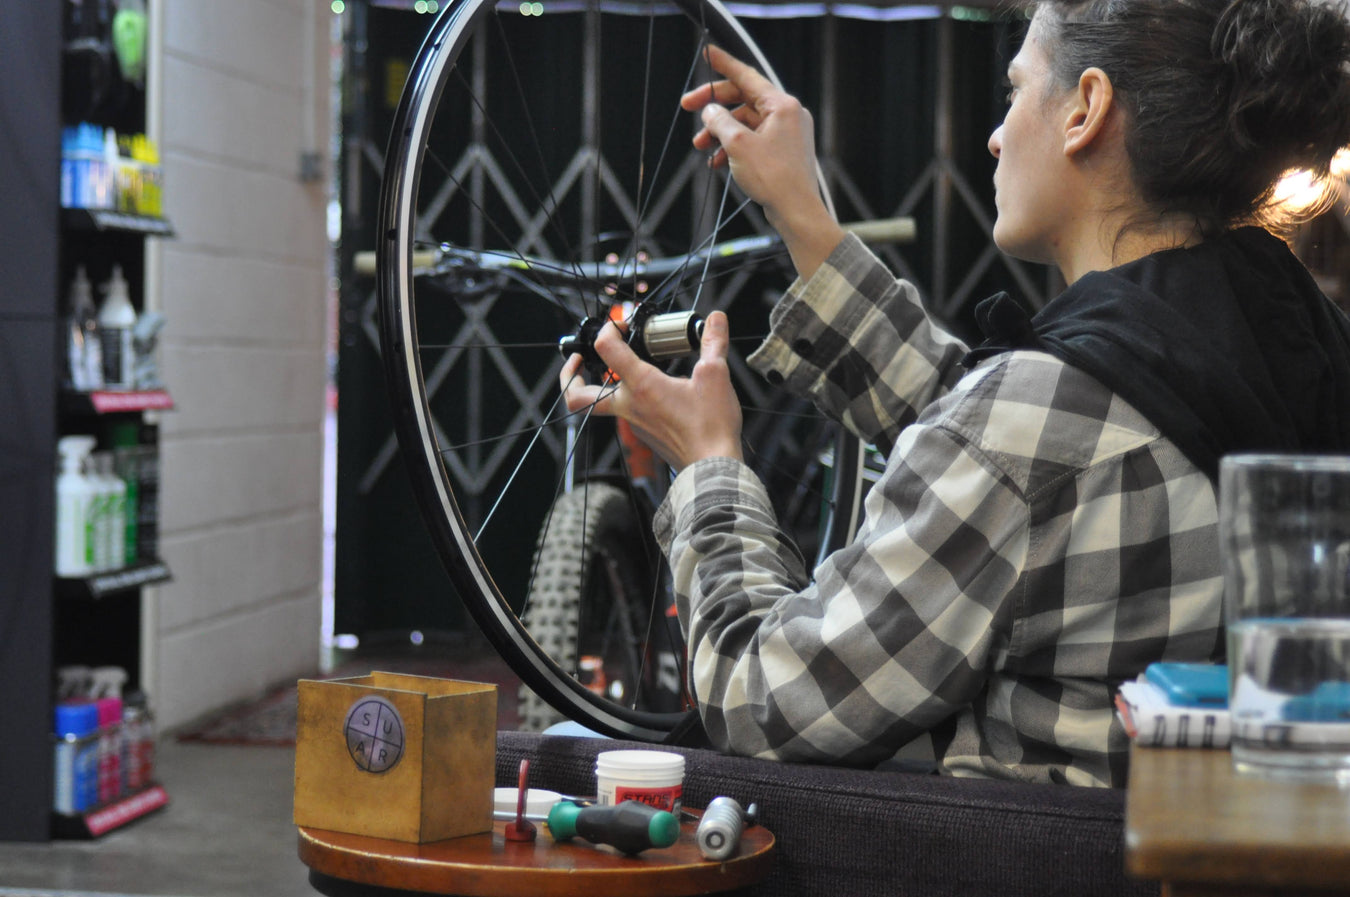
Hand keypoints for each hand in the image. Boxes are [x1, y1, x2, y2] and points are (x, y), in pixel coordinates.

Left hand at [559, 310, 742, 471]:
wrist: (713, 467)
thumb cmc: (710, 427)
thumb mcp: (716, 376)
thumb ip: (713, 343)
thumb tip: (716, 319)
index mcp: (641, 385)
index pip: (607, 348)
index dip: (609, 329)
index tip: (621, 325)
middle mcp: (629, 406)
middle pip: (578, 397)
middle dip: (569, 377)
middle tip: (577, 361)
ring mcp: (634, 423)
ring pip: (604, 404)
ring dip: (606, 385)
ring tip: (620, 369)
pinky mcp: (645, 435)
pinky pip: (628, 414)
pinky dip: (632, 399)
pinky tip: (655, 391)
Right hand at [680, 46, 844, 277]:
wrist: (796, 211)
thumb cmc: (773, 178)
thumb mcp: (738, 145)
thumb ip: (720, 121)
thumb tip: (710, 110)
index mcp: (781, 105)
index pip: (747, 76)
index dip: (724, 64)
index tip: (707, 52)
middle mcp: (786, 115)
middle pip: (743, 100)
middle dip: (714, 107)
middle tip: (688, 108)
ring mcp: (785, 133)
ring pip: (744, 123)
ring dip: (719, 132)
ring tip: (699, 146)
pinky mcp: (781, 151)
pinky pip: (752, 141)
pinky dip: (732, 147)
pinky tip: (716, 162)